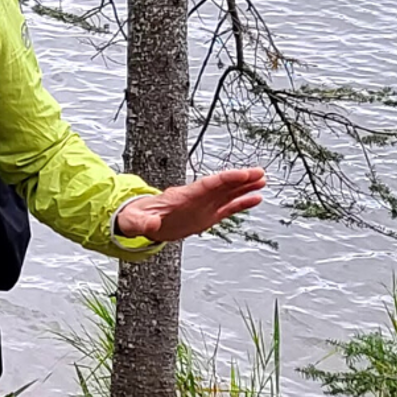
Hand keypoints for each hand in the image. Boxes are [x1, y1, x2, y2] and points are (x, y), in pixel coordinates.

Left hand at [114, 167, 265, 244]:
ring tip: (263, 180)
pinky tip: (257, 198)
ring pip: (228, 194)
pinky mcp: (207, 216)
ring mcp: (203, 206)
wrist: (140, 222)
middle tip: (260, 172)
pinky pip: (228, 208)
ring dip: (245, 187)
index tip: (241, 174)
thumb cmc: (135, 218)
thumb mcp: (133, 221)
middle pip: (221, 186)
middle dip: (240, 179)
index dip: (225, 179)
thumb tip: (151, 224)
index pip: (207, 185)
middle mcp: (195, 198)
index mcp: (180, 197)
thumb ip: (140, 223)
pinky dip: (242, 203)